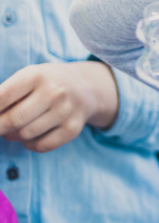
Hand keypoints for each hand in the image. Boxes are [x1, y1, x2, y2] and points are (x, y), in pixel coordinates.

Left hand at [0, 62, 118, 152]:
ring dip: (12, 136)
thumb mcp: (27, 77)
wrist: (85, 88)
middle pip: (13, 120)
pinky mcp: (73, 128)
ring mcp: (65, 111)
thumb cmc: (46, 83)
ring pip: (26, 134)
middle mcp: (54, 92)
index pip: (1, 97)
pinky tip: (29, 137)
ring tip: (12, 130)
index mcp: (36, 76)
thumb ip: (5, 94)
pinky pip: (42, 146)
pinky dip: (30, 145)